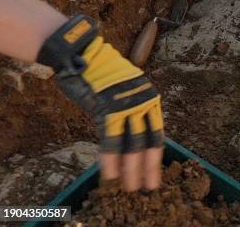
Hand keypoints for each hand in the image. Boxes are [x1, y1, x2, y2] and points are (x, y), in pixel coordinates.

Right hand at [38, 15, 163, 190]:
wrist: (83, 52)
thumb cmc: (100, 72)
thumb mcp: (123, 90)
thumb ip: (129, 109)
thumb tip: (128, 130)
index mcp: (149, 97)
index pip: (156, 132)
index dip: (155, 154)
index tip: (154, 172)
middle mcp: (143, 102)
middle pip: (149, 140)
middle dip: (148, 167)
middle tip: (149, 187)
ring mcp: (127, 105)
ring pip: (133, 143)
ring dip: (131, 168)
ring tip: (130, 187)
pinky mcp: (108, 108)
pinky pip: (111, 139)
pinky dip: (111, 158)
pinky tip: (110, 174)